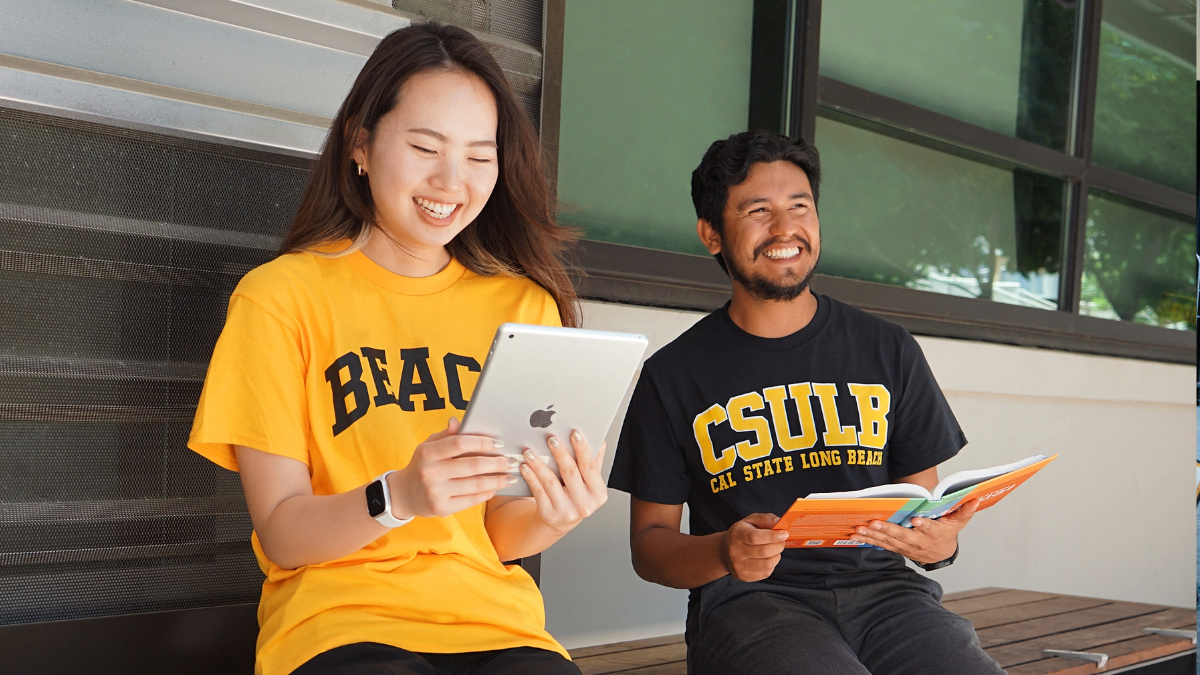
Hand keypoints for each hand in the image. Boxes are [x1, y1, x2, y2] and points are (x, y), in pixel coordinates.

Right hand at [389, 417, 516, 518]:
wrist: (403, 494)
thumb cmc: (422, 465)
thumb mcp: (428, 446)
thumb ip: (446, 435)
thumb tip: (459, 421)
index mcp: (428, 453)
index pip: (459, 444)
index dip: (482, 442)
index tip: (499, 443)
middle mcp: (431, 473)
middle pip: (472, 466)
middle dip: (496, 463)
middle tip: (511, 460)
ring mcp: (436, 492)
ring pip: (475, 485)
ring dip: (497, 480)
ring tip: (510, 475)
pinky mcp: (442, 508)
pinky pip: (471, 500)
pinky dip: (487, 493)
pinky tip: (496, 488)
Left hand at [519, 430, 607, 534]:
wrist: (562, 522)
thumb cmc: (576, 497)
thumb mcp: (589, 483)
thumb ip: (595, 462)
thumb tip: (600, 442)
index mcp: (598, 494)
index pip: (590, 466)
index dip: (583, 449)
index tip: (575, 433)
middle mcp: (584, 504)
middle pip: (570, 472)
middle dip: (560, 453)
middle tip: (552, 438)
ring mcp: (566, 511)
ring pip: (550, 481)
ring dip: (539, 464)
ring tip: (531, 451)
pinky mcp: (549, 514)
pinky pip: (538, 491)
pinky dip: (531, 477)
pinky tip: (525, 466)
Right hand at [719, 513, 788, 581]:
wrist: (724, 552)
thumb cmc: (742, 533)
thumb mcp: (750, 521)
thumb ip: (765, 519)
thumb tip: (779, 522)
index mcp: (736, 535)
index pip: (755, 537)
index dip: (772, 536)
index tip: (784, 534)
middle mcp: (735, 552)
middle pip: (763, 551)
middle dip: (778, 546)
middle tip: (782, 541)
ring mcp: (738, 566)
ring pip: (767, 564)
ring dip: (777, 556)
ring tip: (775, 550)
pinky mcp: (744, 576)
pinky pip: (765, 573)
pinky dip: (772, 565)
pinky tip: (768, 558)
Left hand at [850, 498, 979, 563]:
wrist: (940, 554)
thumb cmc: (947, 534)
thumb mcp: (958, 523)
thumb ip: (965, 511)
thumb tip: (975, 498)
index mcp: (934, 534)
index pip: (929, 529)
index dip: (923, 525)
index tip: (916, 520)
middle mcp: (918, 542)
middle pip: (902, 536)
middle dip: (888, 530)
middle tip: (875, 523)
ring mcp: (905, 547)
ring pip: (888, 542)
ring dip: (872, 536)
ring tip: (859, 529)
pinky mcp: (896, 548)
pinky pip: (880, 545)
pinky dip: (868, 540)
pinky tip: (855, 535)